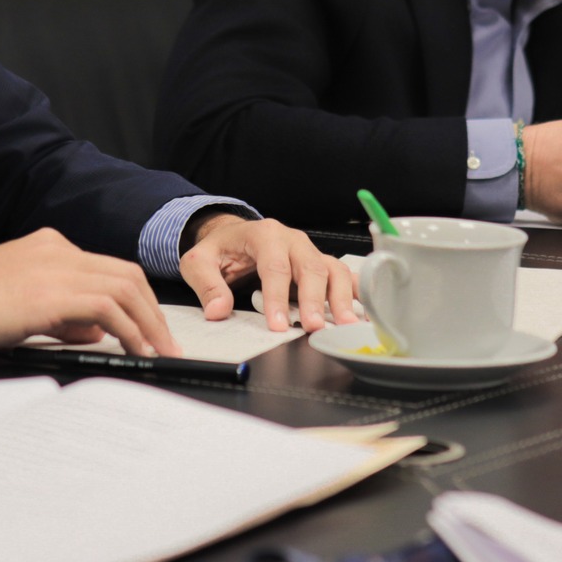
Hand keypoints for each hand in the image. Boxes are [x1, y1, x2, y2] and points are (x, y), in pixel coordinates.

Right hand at [0, 227, 179, 357]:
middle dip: (153, 312)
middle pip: (126, 274)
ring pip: (124, 288)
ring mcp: (54, 269)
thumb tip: (99, 332)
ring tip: (158, 353)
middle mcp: (57, 250)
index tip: (150, 329)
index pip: (108, 269)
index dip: (137, 300)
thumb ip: (63, 316)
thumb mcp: (21, 309)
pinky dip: (129, 331)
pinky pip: (107, 309)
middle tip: (165, 344)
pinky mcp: (48, 295)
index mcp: (50, 247)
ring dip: (148, 324)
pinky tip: (134, 351)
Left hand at [180, 213, 356, 331]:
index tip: (278, 324)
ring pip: (333, 270)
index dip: (278, 296)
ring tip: (345, 324)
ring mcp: (310, 251)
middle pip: (310, 268)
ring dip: (341, 298)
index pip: (274, 266)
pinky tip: (362, 312)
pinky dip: (355, 292)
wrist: (233, 236)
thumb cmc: (221, 249)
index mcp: (264, 234)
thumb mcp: (199, 262)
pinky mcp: (320, 263)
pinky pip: (343, 275)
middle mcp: (293, 240)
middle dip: (314, 300)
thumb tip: (217, 310)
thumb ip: (207, 285)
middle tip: (313, 326)